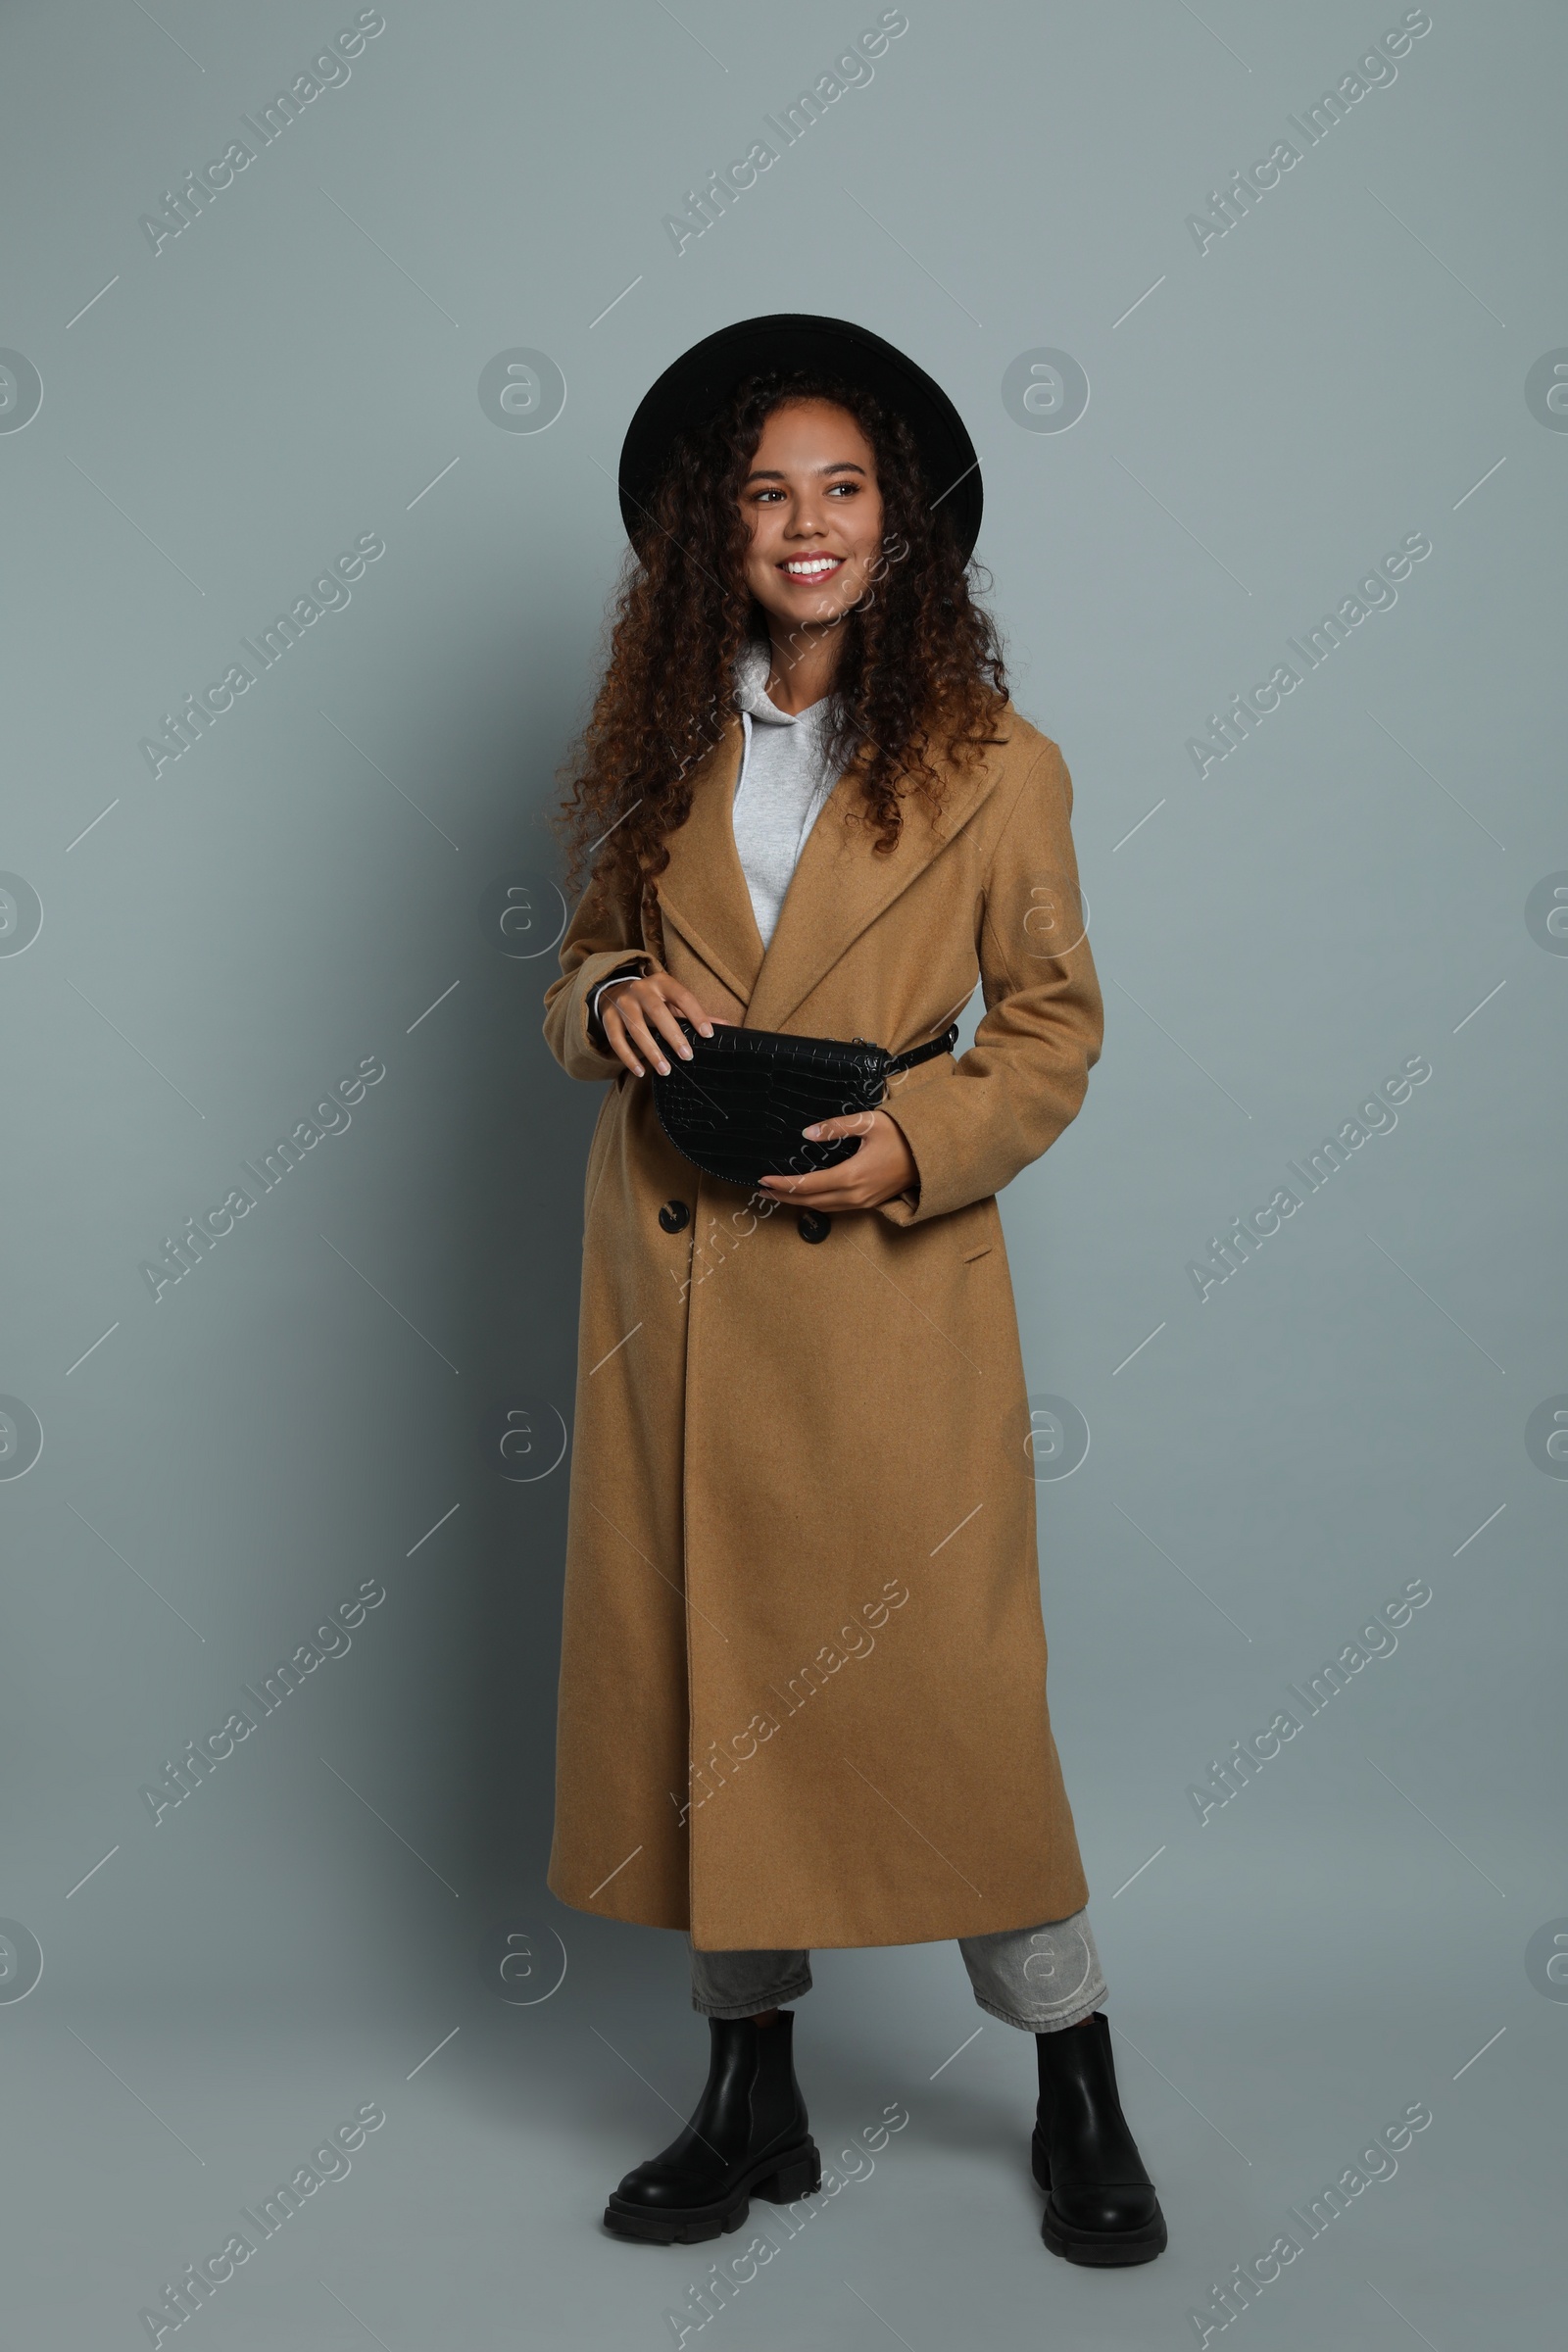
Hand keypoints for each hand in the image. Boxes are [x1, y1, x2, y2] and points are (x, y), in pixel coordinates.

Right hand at [597, 972, 730, 1077]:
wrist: (614, 990)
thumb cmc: (652, 999)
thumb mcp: (672, 1001)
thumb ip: (695, 1014)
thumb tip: (726, 1026)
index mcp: (661, 982)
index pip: (683, 997)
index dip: (696, 1015)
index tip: (708, 1035)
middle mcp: (640, 989)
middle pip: (657, 1012)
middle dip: (673, 1035)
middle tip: (687, 1056)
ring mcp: (621, 1003)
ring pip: (636, 1028)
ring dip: (651, 1051)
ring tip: (665, 1070)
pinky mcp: (607, 1018)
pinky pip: (617, 1040)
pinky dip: (628, 1058)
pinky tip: (640, 1071)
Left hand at [757, 1108, 917, 1212]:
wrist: (932, 1154)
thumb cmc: (902, 1135)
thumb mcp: (869, 1122)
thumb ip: (836, 1127)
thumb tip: (807, 1133)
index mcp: (852, 1175)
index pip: (808, 1185)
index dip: (784, 1184)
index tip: (763, 1179)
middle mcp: (856, 1194)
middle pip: (811, 1201)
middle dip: (784, 1196)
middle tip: (762, 1189)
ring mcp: (864, 1202)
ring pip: (823, 1207)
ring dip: (799, 1202)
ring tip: (778, 1194)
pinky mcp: (870, 1202)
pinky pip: (837, 1207)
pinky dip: (817, 1203)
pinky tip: (808, 1196)